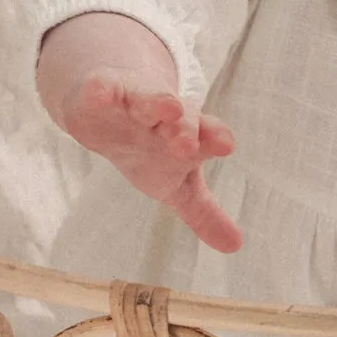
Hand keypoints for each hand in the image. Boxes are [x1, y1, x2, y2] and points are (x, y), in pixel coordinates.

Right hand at [37, 12, 241, 251]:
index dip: (215, 138)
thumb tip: (236, 246)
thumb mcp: (176, 184)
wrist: (107, 110)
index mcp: (188, 136)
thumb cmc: (149, 149)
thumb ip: (203, 213)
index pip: (207, 135)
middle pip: (181, 119)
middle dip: (186, 129)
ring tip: (169, 109)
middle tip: (188, 146)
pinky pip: (101, 90)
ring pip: (148, 100)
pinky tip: (100, 95)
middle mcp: (166, 116)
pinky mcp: (102, 92)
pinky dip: (100, 92)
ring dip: (158, 104)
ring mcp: (134, 101)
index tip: (226, 146)